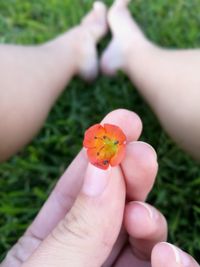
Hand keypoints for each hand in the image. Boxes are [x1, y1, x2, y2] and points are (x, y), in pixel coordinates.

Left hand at [2, 109, 197, 266]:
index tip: (120, 120)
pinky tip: (169, 257)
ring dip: (152, 216)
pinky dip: (175, 259)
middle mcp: (86, 252)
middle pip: (114, 202)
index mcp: (51, 241)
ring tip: (143, 217)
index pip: (78, 187)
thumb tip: (102, 169)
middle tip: (139, 154)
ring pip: (144, 232)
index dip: (99, 154)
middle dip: (130, 172)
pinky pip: (164, 265)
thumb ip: (74, 227)